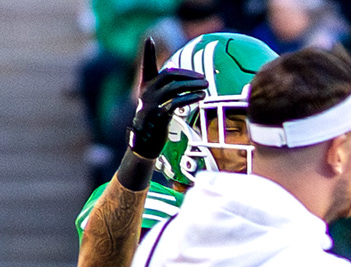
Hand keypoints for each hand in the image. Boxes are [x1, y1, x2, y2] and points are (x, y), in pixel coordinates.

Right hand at [127, 40, 207, 160]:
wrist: (145, 144)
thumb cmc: (155, 123)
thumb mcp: (159, 105)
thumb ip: (167, 93)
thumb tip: (184, 83)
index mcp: (146, 87)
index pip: (147, 66)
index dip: (147, 53)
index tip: (149, 38)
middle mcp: (146, 93)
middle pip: (168, 75)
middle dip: (187, 74)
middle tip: (203, 77)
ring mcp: (151, 104)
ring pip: (174, 88)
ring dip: (192, 85)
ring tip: (205, 85)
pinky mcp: (158, 116)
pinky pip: (176, 102)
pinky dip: (190, 98)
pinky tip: (201, 97)